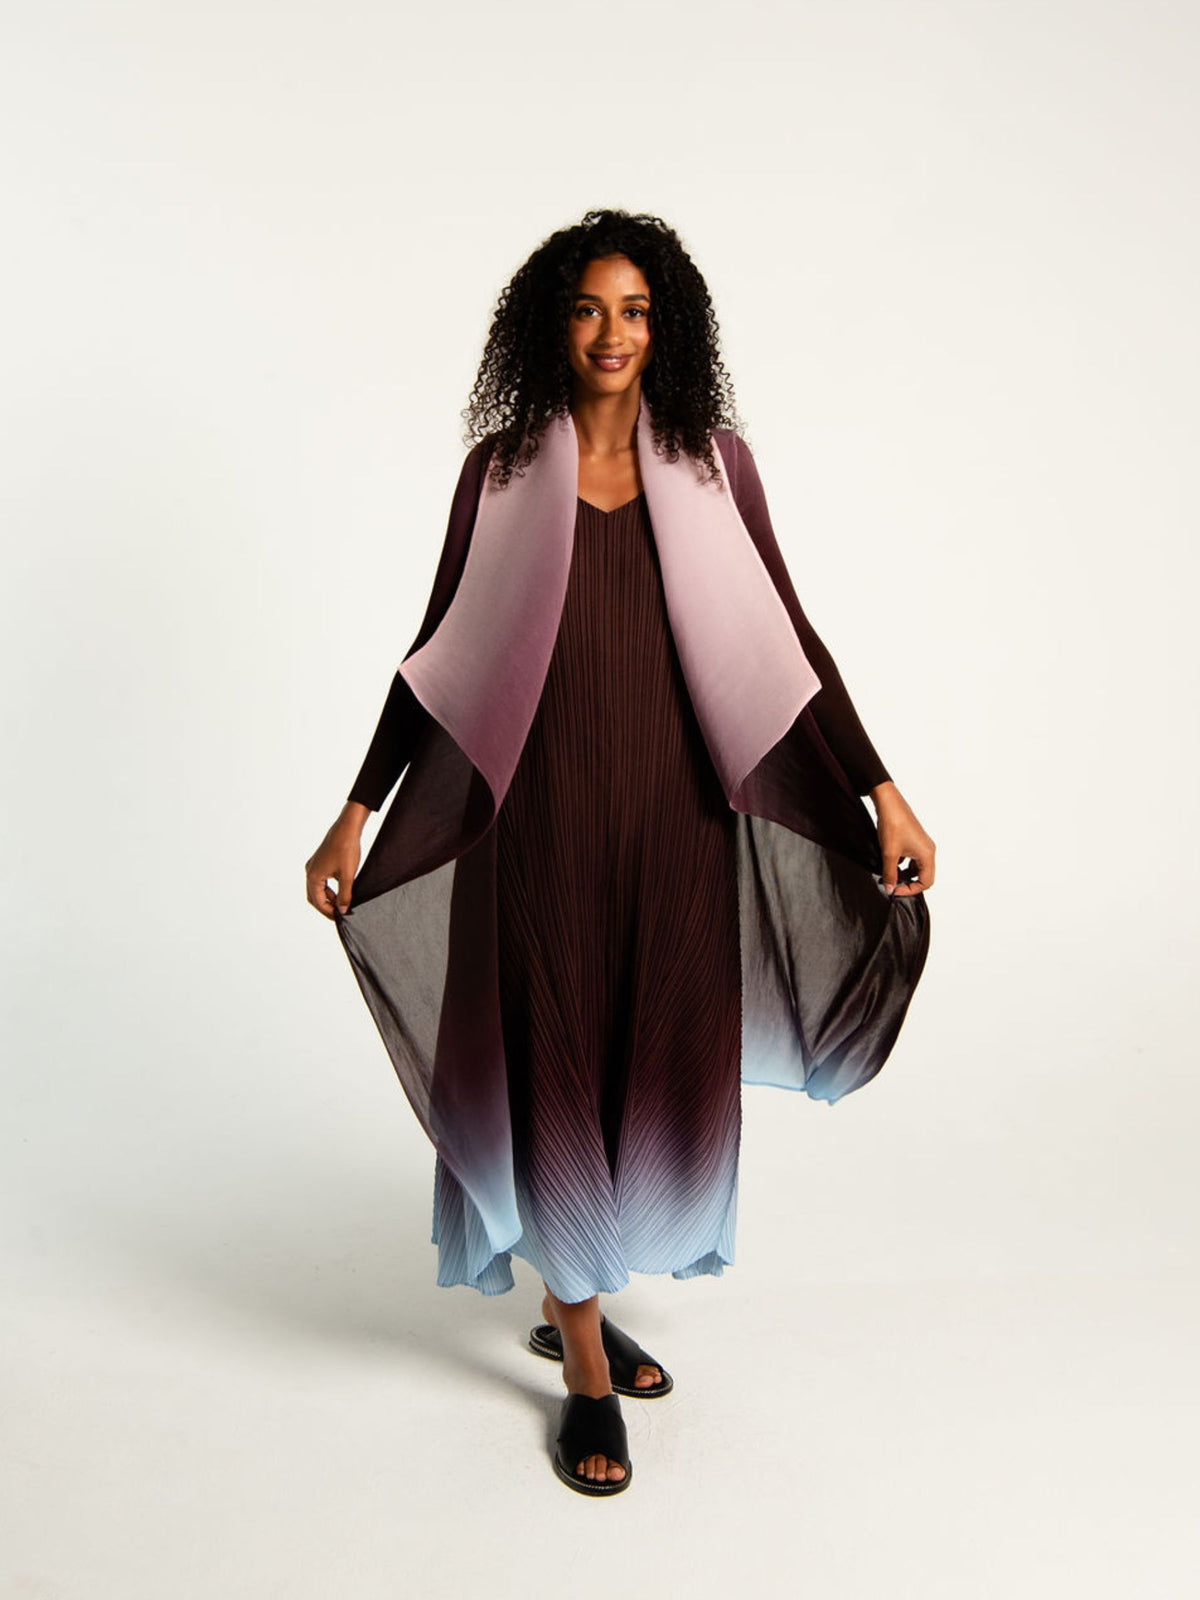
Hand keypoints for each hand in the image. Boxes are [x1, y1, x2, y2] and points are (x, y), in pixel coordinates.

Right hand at [305, 804, 368, 918]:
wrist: (347, 828)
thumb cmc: (346, 849)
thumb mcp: (348, 876)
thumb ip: (345, 895)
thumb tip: (343, 910)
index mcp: (313, 877)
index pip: (317, 902)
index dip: (329, 912)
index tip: (341, 918)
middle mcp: (309, 871)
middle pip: (314, 897)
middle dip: (326, 906)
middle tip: (340, 914)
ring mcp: (313, 866)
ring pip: (317, 889)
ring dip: (328, 898)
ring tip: (342, 903)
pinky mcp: (320, 861)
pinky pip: (320, 880)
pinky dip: (328, 888)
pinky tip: (341, 891)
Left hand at [868, 781, 935, 897]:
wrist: (889, 803)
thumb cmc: (893, 824)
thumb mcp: (889, 853)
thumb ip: (890, 874)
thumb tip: (890, 889)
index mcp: (927, 855)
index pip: (926, 882)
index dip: (910, 889)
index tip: (894, 889)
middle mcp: (928, 850)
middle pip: (924, 875)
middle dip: (908, 882)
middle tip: (893, 884)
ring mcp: (922, 844)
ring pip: (918, 867)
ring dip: (906, 873)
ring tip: (890, 874)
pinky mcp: (915, 839)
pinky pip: (913, 858)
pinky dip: (904, 863)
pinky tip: (890, 861)